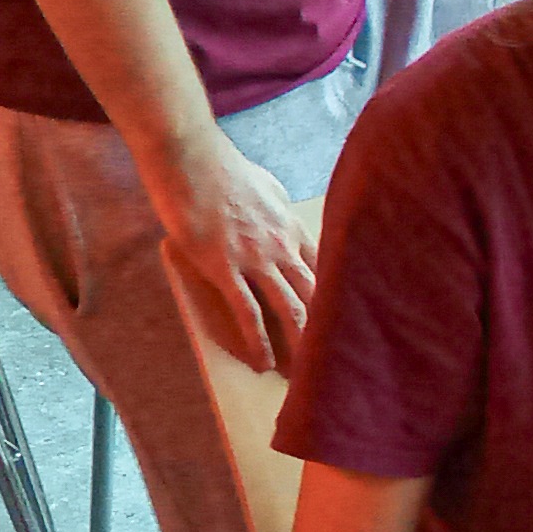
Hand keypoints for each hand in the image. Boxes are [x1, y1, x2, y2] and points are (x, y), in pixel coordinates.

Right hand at [149, 131, 316, 374]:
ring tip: (304, 376)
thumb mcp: (266, 185)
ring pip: (291, 311)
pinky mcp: (225, 267)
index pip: (327, 273)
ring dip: (300, 348)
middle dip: (328, 334)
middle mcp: (282, 247)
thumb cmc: (221, 167)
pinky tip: (263, 362)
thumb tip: (284, 217)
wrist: (189, 154)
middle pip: (317, 298)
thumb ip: (280, 208)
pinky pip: (248, 312)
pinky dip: (258, 342)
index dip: (336, 303)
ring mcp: (256, 259)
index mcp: (292, 228)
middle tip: (333, 363)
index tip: (343, 328)